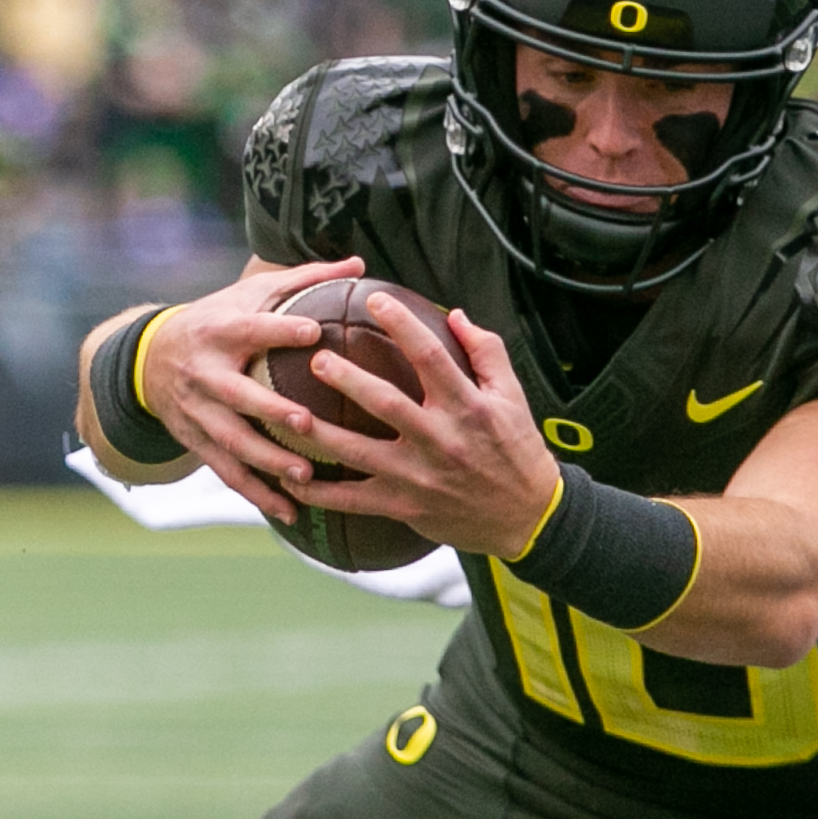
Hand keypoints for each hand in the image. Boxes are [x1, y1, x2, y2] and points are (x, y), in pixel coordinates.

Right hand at [131, 256, 363, 522]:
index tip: (313, 332)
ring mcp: (197, 412)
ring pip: (231, 441)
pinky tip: (291, 512)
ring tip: (304, 477)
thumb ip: (303, 279)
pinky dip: (257, 494)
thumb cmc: (218, 319)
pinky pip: (227, 473)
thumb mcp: (250, 292)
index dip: (279, 331)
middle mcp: (204, 373)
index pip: (250, 330)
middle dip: (269, 410)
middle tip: (306, 422)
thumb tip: (359, 263)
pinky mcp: (197, 442)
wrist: (149, 359)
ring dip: (266, 462)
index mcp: (219, 331)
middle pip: (237, 395)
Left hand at [292, 292, 561, 558]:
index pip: (431, 356)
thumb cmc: (518, 451)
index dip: (402, 324)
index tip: (375, 300)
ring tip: (290, 413)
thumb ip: (486, 351)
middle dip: (348, 379)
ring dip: (321, 433)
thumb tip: (454, 313)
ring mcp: (419, 476)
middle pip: (386, 403)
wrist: (527, 518)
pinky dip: (319, 493)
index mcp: (468, 407)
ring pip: (360, 452)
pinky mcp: (405, 506)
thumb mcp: (513, 396)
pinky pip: (353, 500)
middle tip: (316, 358)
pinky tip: (290, 479)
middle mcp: (441, 440)